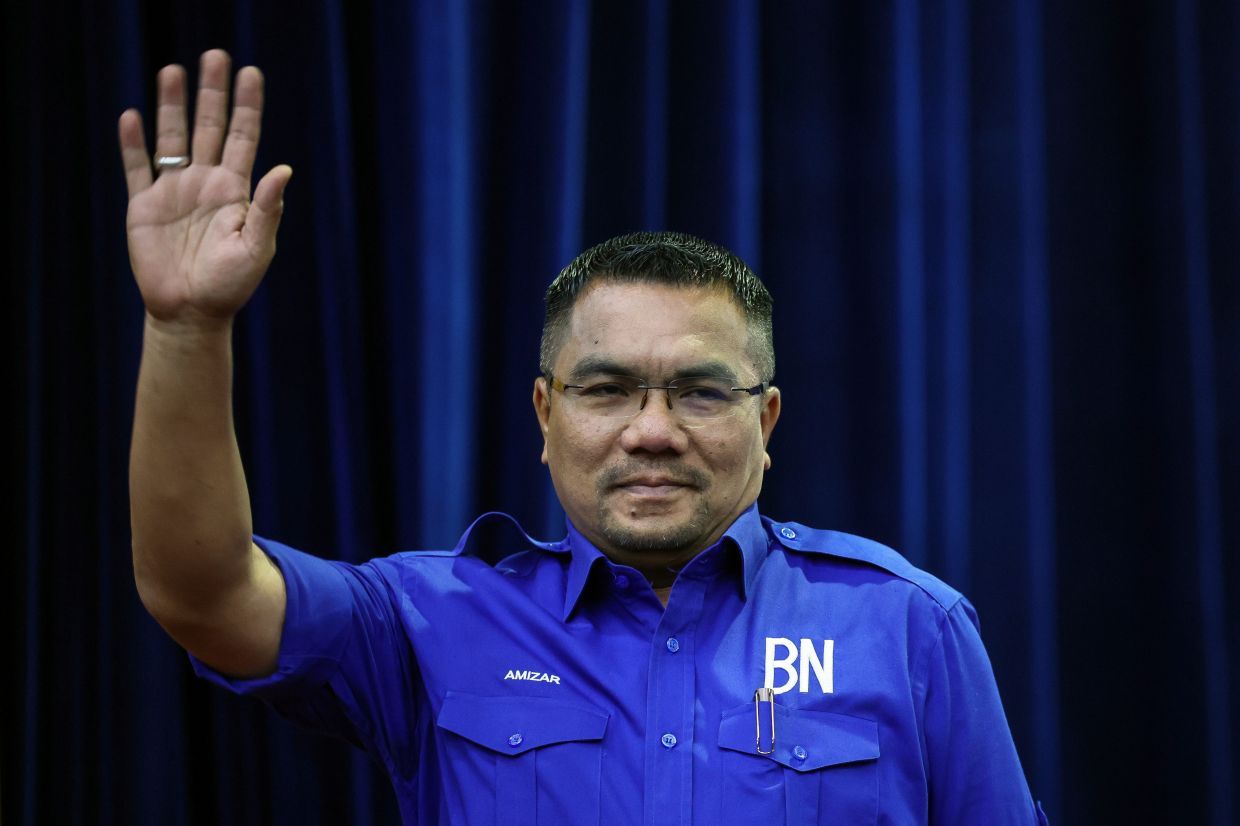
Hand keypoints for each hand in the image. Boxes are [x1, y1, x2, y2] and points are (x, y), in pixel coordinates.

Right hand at [118, 49, 291, 327]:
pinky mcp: (144, 207)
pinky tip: (133, 116)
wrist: (190, 313)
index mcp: (235, 191)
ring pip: (172, 139)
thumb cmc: (230, 286)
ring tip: (173, 71)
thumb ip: (269, 209)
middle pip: (208, 127)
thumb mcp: (256, 248)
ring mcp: (174, 193)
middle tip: (215, 56)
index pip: (243, 137)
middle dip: (212, 93)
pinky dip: (133, 144)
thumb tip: (284, 169)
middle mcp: (205, 184)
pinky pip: (137, 168)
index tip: (251, 73)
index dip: (247, 106)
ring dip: (172, 105)